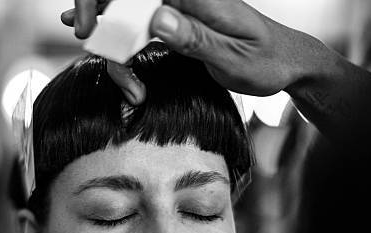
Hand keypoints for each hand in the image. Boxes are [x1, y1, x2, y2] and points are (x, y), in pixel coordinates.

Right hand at [61, 0, 312, 100]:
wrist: (287, 62)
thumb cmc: (267, 61)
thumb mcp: (234, 58)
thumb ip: (196, 38)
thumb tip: (157, 19)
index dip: (103, 1)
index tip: (89, 28)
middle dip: (96, 10)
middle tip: (83, 37)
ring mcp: (180, 8)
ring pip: (129, 12)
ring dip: (113, 40)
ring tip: (130, 87)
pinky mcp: (179, 23)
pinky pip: (141, 23)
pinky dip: (118, 33)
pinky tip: (96, 32)